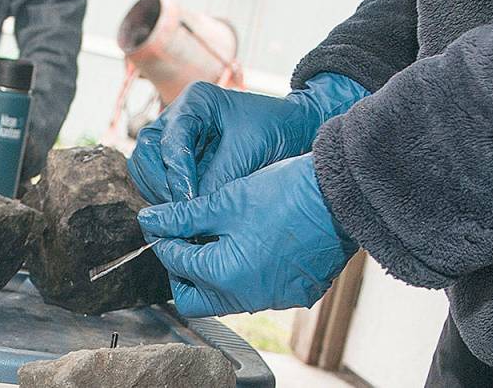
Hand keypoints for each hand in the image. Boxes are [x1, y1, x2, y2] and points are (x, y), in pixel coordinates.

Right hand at [127, 74, 367, 203]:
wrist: (295, 129)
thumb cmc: (276, 130)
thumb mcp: (248, 153)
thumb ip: (217, 179)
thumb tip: (192, 210)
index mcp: (196, 101)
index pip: (171, 139)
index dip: (176, 172)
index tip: (188, 199)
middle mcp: (179, 116)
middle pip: (146, 150)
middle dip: (160, 182)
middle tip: (179, 209)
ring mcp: (177, 136)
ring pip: (146, 166)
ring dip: (159, 191)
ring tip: (181, 214)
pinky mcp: (181, 157)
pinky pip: (159, 178)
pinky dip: (167, 195)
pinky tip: (184, 212)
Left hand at [138, 154, 356, 316]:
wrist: (342, 195)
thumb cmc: (286, 194)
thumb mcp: (227, 201)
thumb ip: (184, 216)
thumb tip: (150, 220)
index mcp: (226, 275)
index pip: (176, 264)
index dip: (164, 239)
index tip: (160, 221)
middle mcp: (249, 297)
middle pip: (196, 297)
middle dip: (183, 269)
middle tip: (183, 238)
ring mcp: (275, 297)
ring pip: (227, 294)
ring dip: (213, 269)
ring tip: (215, 235)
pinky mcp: (296, 291)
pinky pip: (257, 290)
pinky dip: (244, 271)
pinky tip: (248, 242)